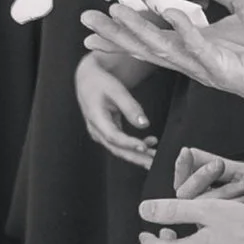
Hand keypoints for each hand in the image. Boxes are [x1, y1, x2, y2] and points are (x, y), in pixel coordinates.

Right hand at [74, 47, 155, 169]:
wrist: (87, 80)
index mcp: (95, 118)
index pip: (113, 136)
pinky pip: (120, 144)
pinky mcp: (106, 132)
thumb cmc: (100, 83)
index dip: (129, 144)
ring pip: (119, 149)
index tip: (145, 146)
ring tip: (155, 156)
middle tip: (153, 163)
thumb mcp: (116, 90)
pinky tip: (149, 143)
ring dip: (137, 154)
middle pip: (116, 149)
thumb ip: (130, 107)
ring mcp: (100, 133)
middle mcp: (96, 130)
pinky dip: (134, 146)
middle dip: (136, 157)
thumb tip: (144, 124)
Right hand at [96, 0, 243, 118]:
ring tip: (115, 12)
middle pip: (145, 46)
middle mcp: (193, 59)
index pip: (151, 36)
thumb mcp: (242, 3)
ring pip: (164, 49)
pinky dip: (184, 32)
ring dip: (138, 31)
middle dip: (115, 34)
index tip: (95, 22)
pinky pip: (200, 49)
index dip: (122, 30)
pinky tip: (169, 14)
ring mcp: (206, 67)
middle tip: (85, 20)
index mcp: (194, 45)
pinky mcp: (224, 71)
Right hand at [173, 146, 243, 217]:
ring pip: (195, 203)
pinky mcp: (217, 235)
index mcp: (211, 190)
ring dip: (222, 190)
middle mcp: (208, 206)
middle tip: (219, 166)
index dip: (183, 165)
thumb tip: (189, 152)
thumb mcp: (241, 171)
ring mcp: (212, 221)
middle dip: (202, 176)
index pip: (185, 178)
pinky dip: (227, 202)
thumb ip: (212, 162)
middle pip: (184, 191)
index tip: (186, 153)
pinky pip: (207, 216)